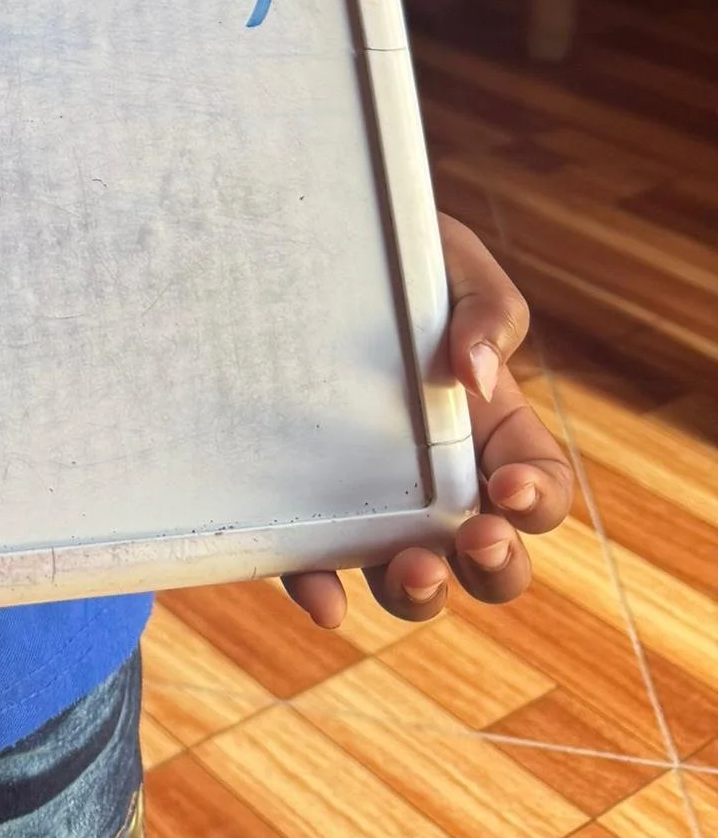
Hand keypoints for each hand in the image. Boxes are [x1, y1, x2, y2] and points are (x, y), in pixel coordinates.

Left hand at [284, 210, 571, 628]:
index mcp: (492, 428)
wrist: (297, 241)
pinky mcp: (306, 506)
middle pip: (490, 558)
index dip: (539, 501)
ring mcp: (375, 500)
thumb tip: (474, 373)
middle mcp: (440, 480)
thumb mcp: (450, 260)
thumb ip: (488, 308)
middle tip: (473, 540)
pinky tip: (321, 596)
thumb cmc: (395, 256)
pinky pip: (316, 566)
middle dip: (494, 567)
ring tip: (410, 569)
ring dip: (420, 594)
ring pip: (413, 581)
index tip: (509, 488)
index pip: (540, 486)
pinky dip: (323, 590)